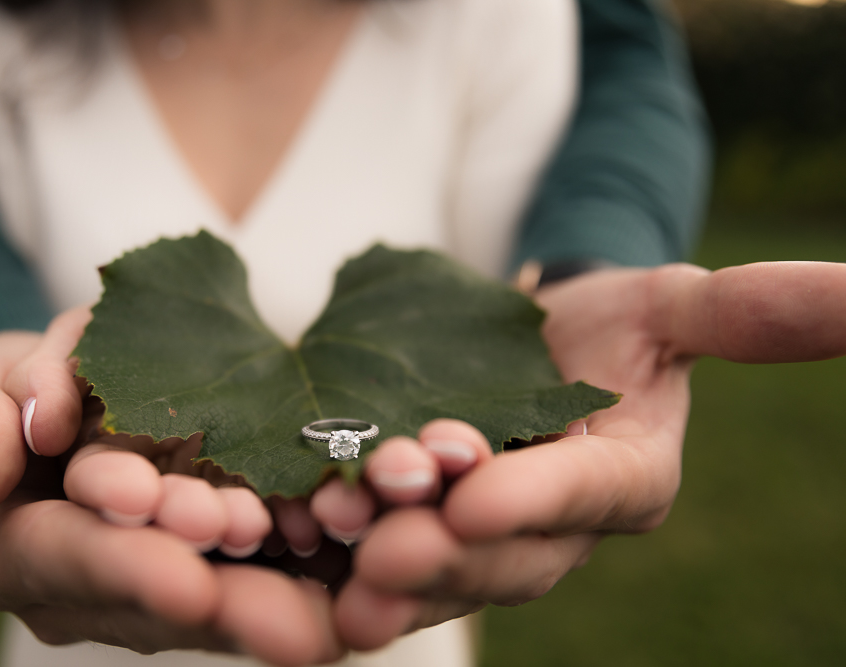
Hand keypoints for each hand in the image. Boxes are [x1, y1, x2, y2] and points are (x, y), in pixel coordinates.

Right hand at [0, 308, 343, 664]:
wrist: (47, 399)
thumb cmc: (1, 396)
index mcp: (10, 550)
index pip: (67, 560)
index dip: (126, 567)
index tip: (188, 580)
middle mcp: (84, 583)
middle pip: (156, 597)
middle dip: (224, 601)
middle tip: (292, 619)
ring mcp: (144, 578)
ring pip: (211, 596)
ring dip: (272, 598)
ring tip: (331, 606)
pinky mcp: (198, 560)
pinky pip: (245, 575)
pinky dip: (295, 578)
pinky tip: (348, 581)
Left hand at [322, 261, 845, 648]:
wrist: (536, 337)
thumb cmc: (612, 319)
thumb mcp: (672, 303)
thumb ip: (746, 313)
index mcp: (622, 482)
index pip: (584, 498)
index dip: (535, 501)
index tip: (473, 496)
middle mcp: (552, 529)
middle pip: (502, 553)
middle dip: (445, 551)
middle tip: (383, 541)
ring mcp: (482, 539)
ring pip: (437, 567)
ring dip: (382, 566)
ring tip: (327, 551)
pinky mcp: (422, 530)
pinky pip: (382, 555)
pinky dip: (339, 559)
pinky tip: (290, 544)